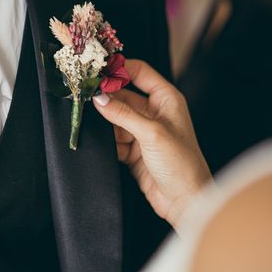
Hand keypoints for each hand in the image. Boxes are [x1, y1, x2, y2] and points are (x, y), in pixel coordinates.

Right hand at [93, 59, 211, 230]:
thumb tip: (100, 98)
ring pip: (115, 118)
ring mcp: (143, 131)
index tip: (98, 70)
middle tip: (85, 96)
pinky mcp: (134, 150)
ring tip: (90, 121)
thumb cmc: (182, 165)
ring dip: (104, 121)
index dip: (120, 69)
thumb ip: (123, 114)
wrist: (186, 202)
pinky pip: (113, 138)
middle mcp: (154, 112)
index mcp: (166, 99)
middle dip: (106, 97)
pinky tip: (100, 142)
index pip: (140, 72)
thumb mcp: (152, 134)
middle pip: (123, 95)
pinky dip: (106, 140)